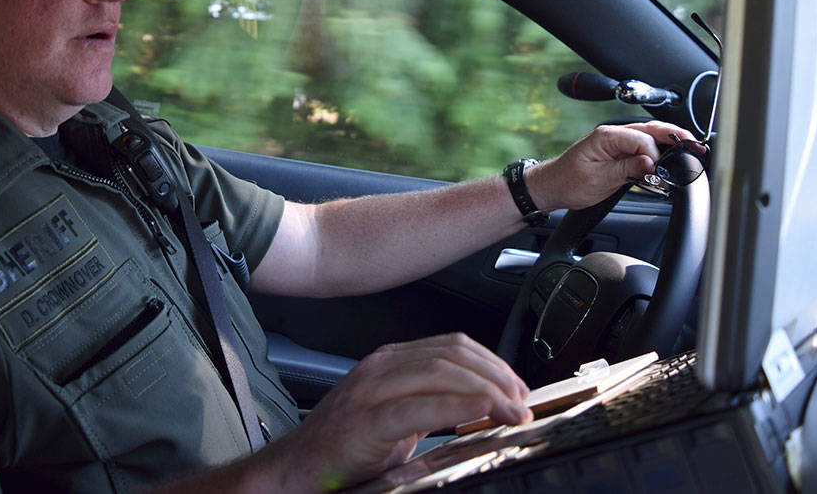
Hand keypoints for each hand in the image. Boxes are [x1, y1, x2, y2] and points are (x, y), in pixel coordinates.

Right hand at [271, 333, 529, 491]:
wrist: (295, 470)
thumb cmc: (344, 447)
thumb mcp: (396, 415)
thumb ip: (430, 402)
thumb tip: (482, 404)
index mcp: (389, 360)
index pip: (452, 346)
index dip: (492, 363)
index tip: (517, 387)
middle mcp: (381, 367)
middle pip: (453, 355)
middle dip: (497, 376)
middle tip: (522, 402)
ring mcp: (371, 391)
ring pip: (441, 373)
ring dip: (487, 390)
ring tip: (512, 411)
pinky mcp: (367, 420)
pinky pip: (421, 406)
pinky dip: (459, 405)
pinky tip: (483, 413)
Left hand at [528, 121, 700, 210]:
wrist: (552, 186)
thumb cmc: (568, 182)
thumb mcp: (598, 179)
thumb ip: (626, 169)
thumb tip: (650, 163)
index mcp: (606, 136)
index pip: (641, 139)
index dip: (654, 155)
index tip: (658, 171)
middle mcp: (612, 134)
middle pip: (650, 130)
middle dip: (674, 136)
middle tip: (694, 145)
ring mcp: (616, 141)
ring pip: (648, 136)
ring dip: (668, 141)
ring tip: (689, 147)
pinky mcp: (618, 151)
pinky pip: (642, 146)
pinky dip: (658, 149)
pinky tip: (670, 155)